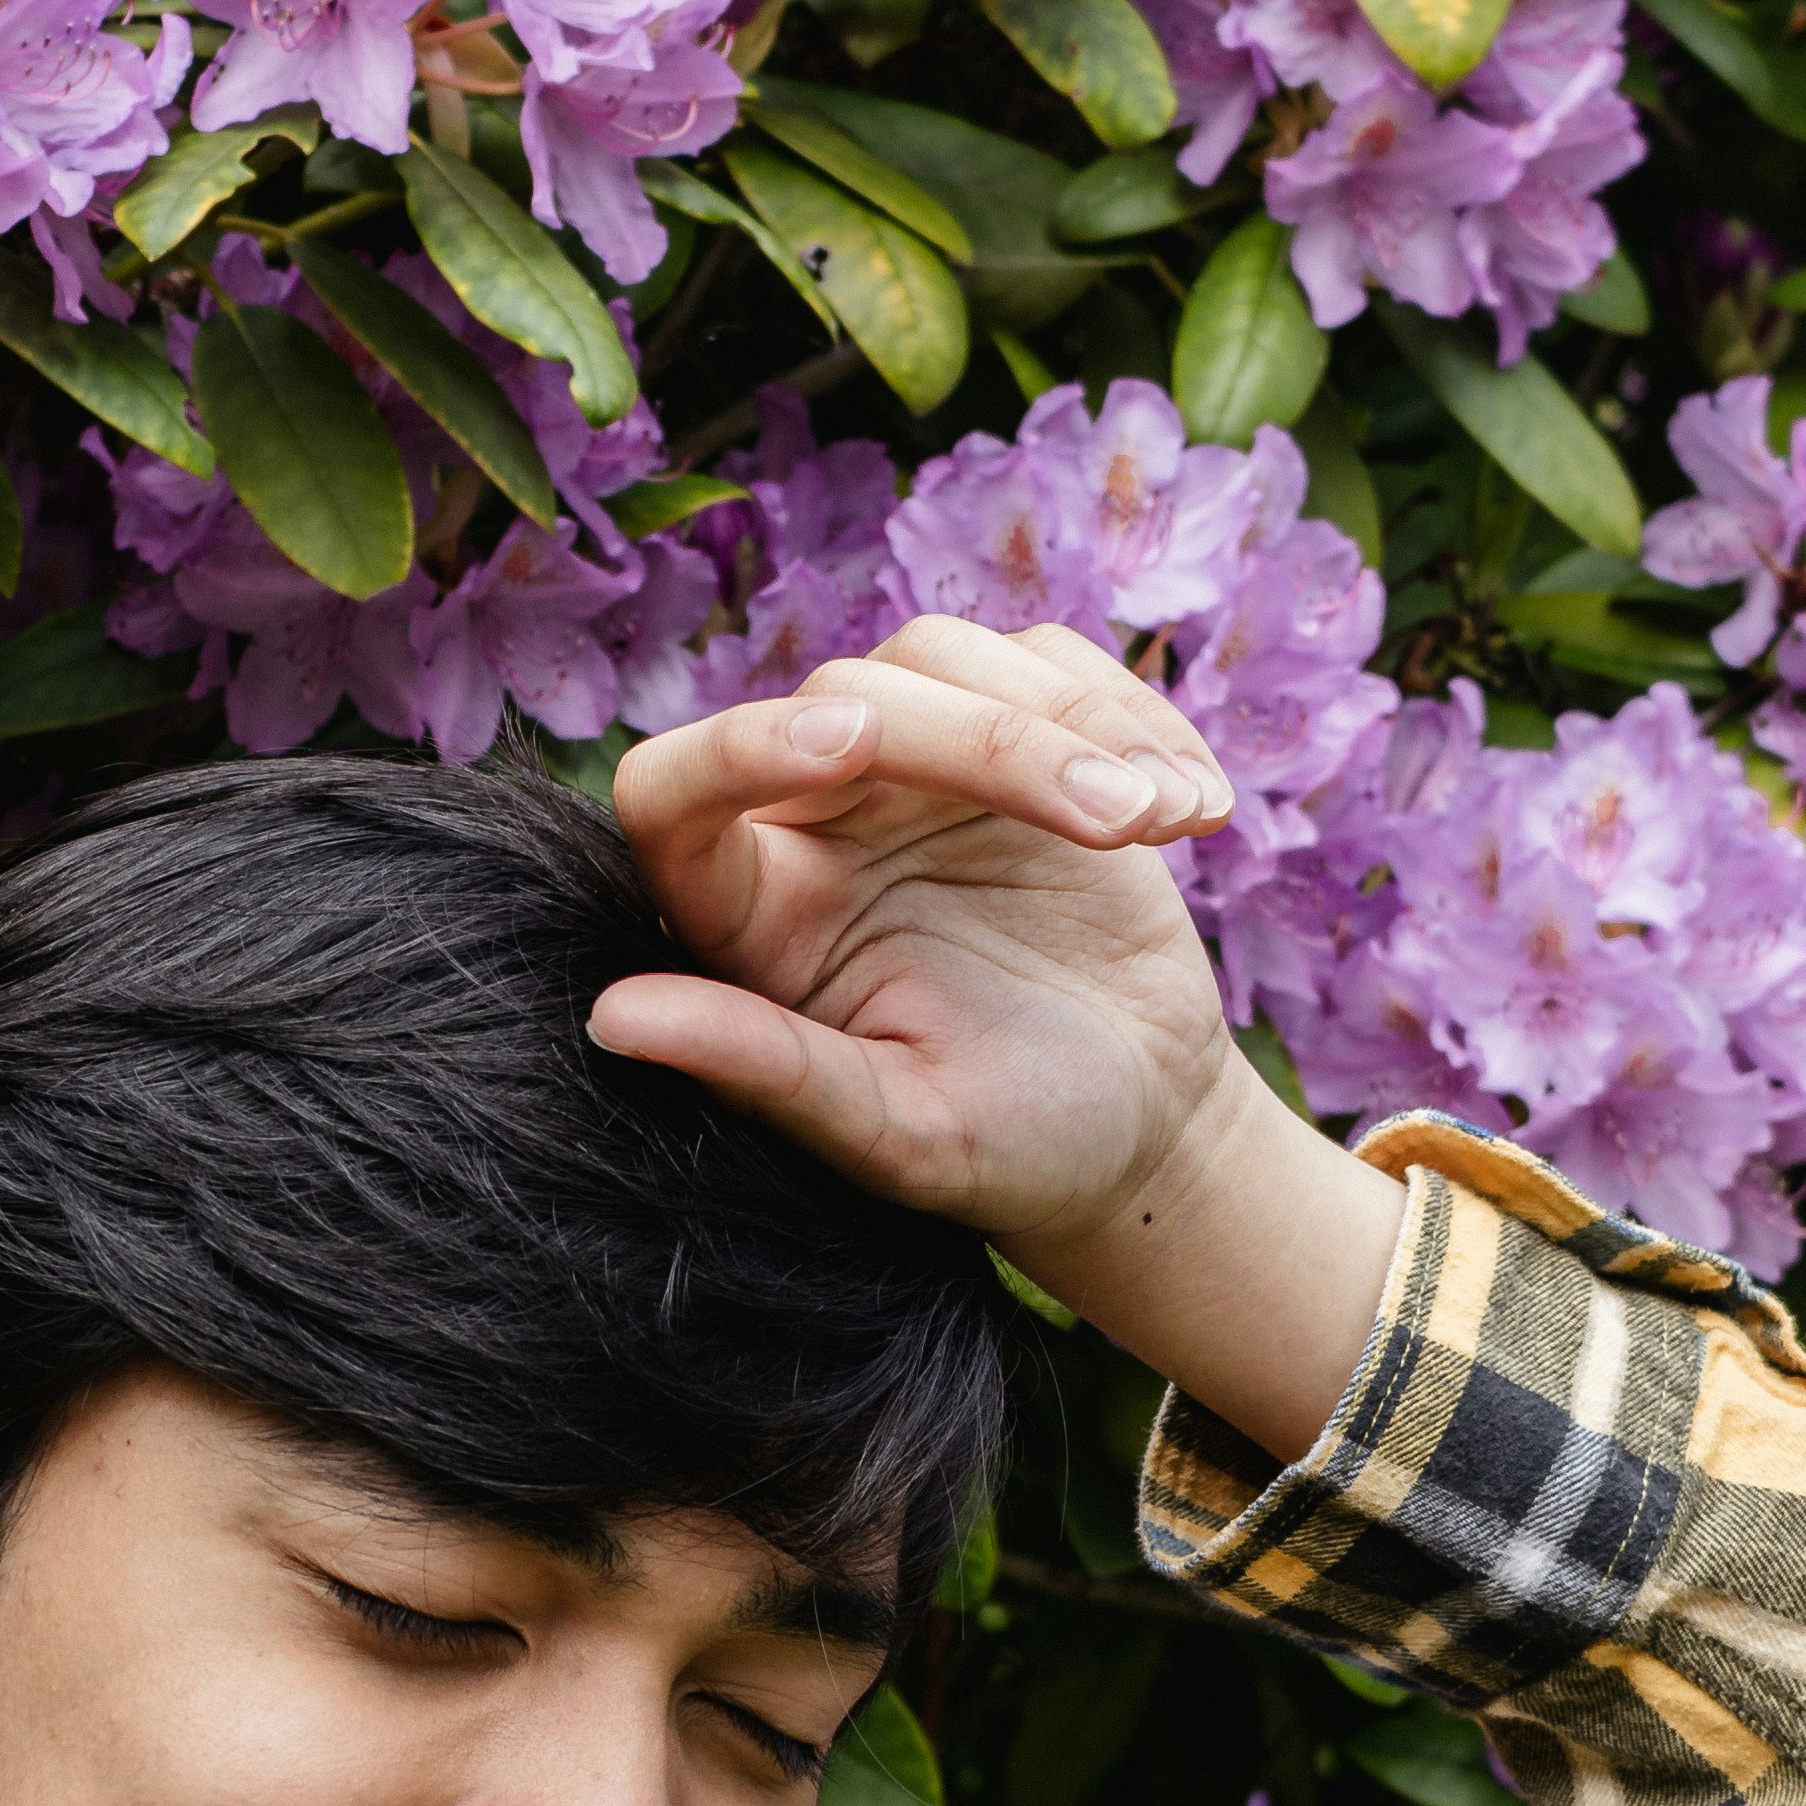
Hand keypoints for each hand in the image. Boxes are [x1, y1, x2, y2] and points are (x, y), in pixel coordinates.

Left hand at [594, 615, 1401, 1463]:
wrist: (1138, 1126)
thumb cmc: (1009, 1149)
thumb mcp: (900, 1135)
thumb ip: (768, 1070)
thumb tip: (611, 1021)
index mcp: (751, 917)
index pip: (674, 789)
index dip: (740, 746)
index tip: (850, 747)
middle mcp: (813, 822)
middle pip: (852, 696)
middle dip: (992, 744)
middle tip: (1116, 825)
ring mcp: (914, 769)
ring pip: (947, 656)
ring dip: (1075, 723)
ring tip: (1163, 822)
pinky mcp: (1016, 735)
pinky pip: (1052, 663)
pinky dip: (1137, 718)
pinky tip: (1195, 810)